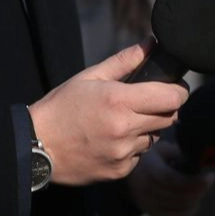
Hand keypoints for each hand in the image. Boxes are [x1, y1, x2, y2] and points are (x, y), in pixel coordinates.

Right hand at [29, 41, 186, 185]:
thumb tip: (151, 44)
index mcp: (119, 101)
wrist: (36, 146)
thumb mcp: (89, 77)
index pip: (172, 97)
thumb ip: (125, 61)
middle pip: (169, 117)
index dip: (178, 91)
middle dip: (163, 108)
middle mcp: (125, 129)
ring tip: (120, 122)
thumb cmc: (61, 107)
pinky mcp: (119, 171)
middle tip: (144, 102)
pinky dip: (131, 147)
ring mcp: (123, 153)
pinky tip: (111, 140)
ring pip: (154, 137)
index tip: (173, 88)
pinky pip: (139, 155)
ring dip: (146, 128)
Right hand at [127, 140, 214, 215]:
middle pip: (181, 194)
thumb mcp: (162, 149)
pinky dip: (192, 207)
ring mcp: (149, 204)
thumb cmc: (150, 158)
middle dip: (200, 188)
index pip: (173, 180)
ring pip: (183, 206)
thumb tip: (200, 157)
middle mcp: (147, 189)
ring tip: (201, 186)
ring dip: (197, 197)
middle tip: (209, 179)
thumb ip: (179, 152)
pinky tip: (195, 197)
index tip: (210, 176)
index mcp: (149, 170)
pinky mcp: (154, 213)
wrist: (129, 176)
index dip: (194, 180)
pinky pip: (180, 215)